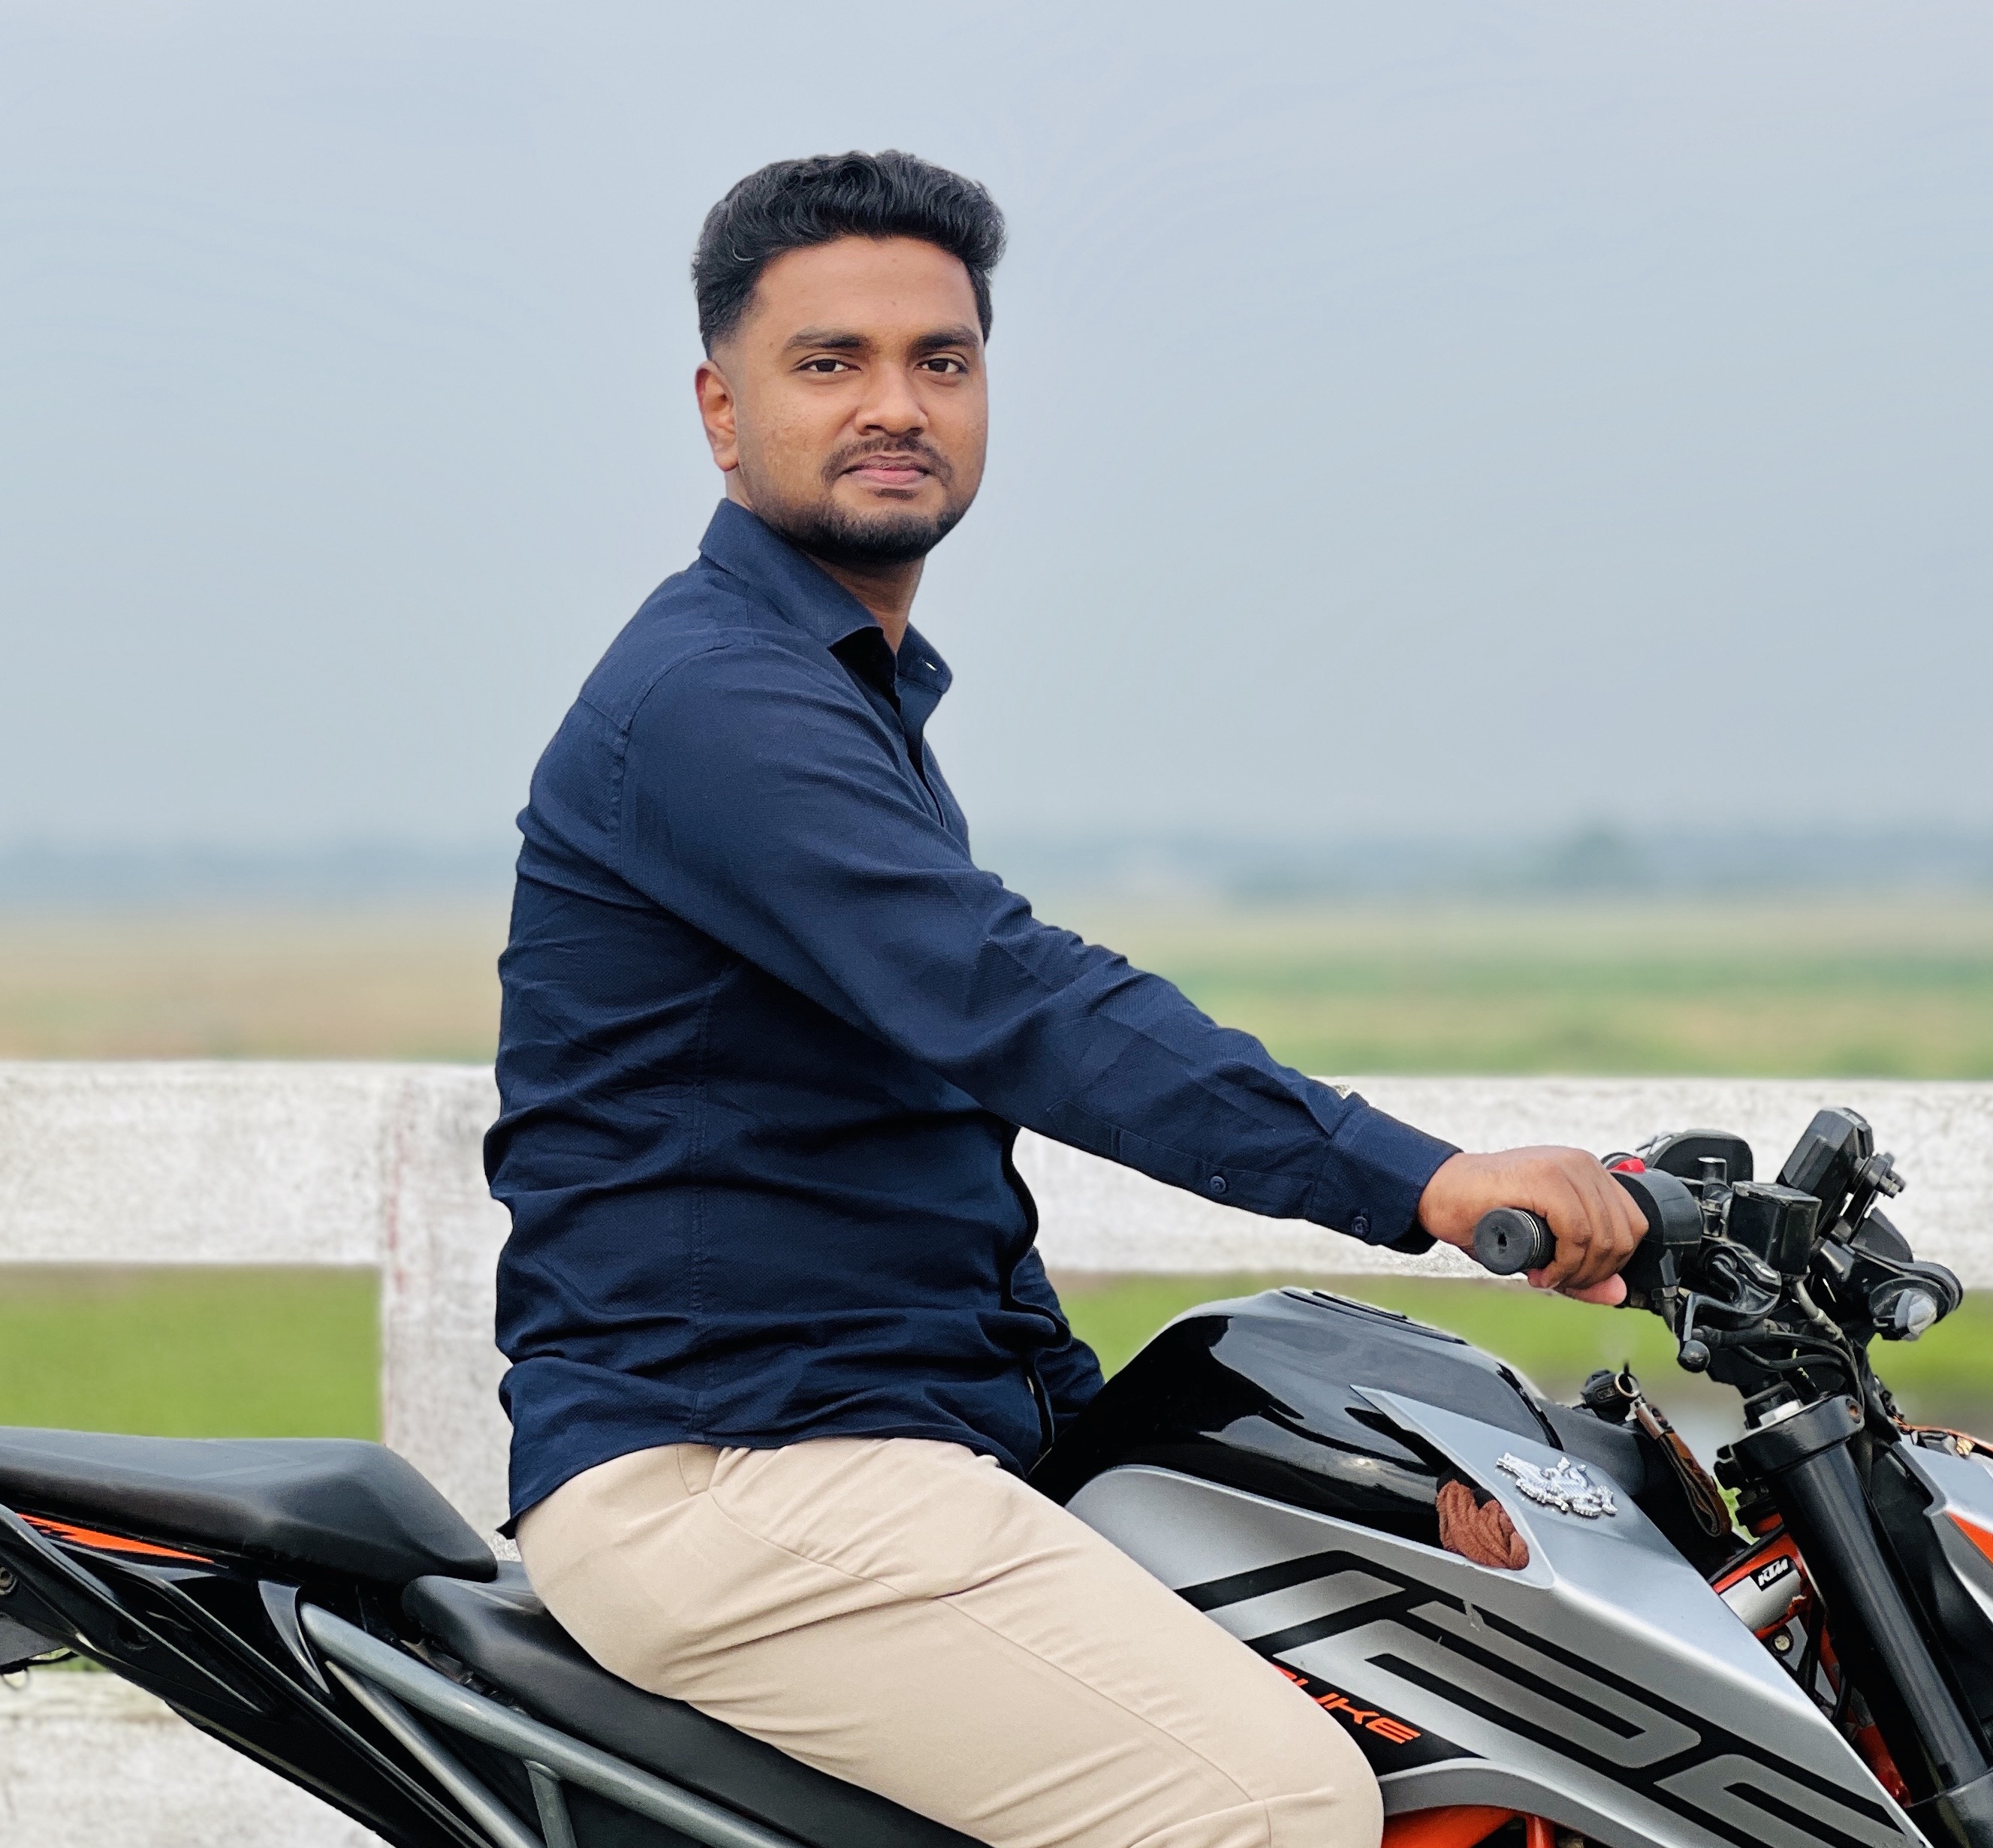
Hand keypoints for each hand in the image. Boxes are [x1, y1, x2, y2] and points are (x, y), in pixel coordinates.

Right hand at [1417, 1147, 1645, 1303]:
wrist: (1440, 1192)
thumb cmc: (1485, 1213)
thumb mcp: (1544, 1246)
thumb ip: (1581, 1267)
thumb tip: (1617, 1293)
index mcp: (1587, 1173)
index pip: (1633, 1224)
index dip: (1613, 1263)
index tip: (1581, 1278)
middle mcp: (1582, 1165)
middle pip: (1623, 1235)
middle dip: (1595, 1273)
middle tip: (1560, 1281)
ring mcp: (1564, 1167)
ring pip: (1602, 1236)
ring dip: (1577, 1272)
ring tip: (1546, 1277)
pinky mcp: (1544, 1178)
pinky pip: (1577, 1232)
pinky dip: (1564, 1263)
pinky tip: (1540, 1270)